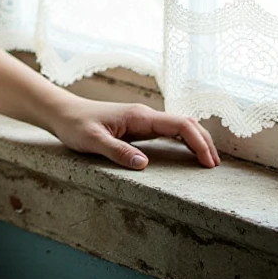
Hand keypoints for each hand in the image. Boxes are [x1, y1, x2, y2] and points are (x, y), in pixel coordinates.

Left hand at [45, 96, 220, 169]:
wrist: (63, 113)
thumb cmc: (75, 125)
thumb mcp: (92, 141)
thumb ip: (117, 151)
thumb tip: (144, 164)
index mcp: (139, 116)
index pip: (179, 124)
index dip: (198, 142)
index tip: (208, 162)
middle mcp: (145, 115)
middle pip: (185, 123)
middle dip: (203, 142)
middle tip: (214, 166)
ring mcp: (143, 120)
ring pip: (179, 126)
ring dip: (196, 141)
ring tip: (208, 161)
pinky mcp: (138, 126)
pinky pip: (168, 131)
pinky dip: (183, 140)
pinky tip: (188, 153)